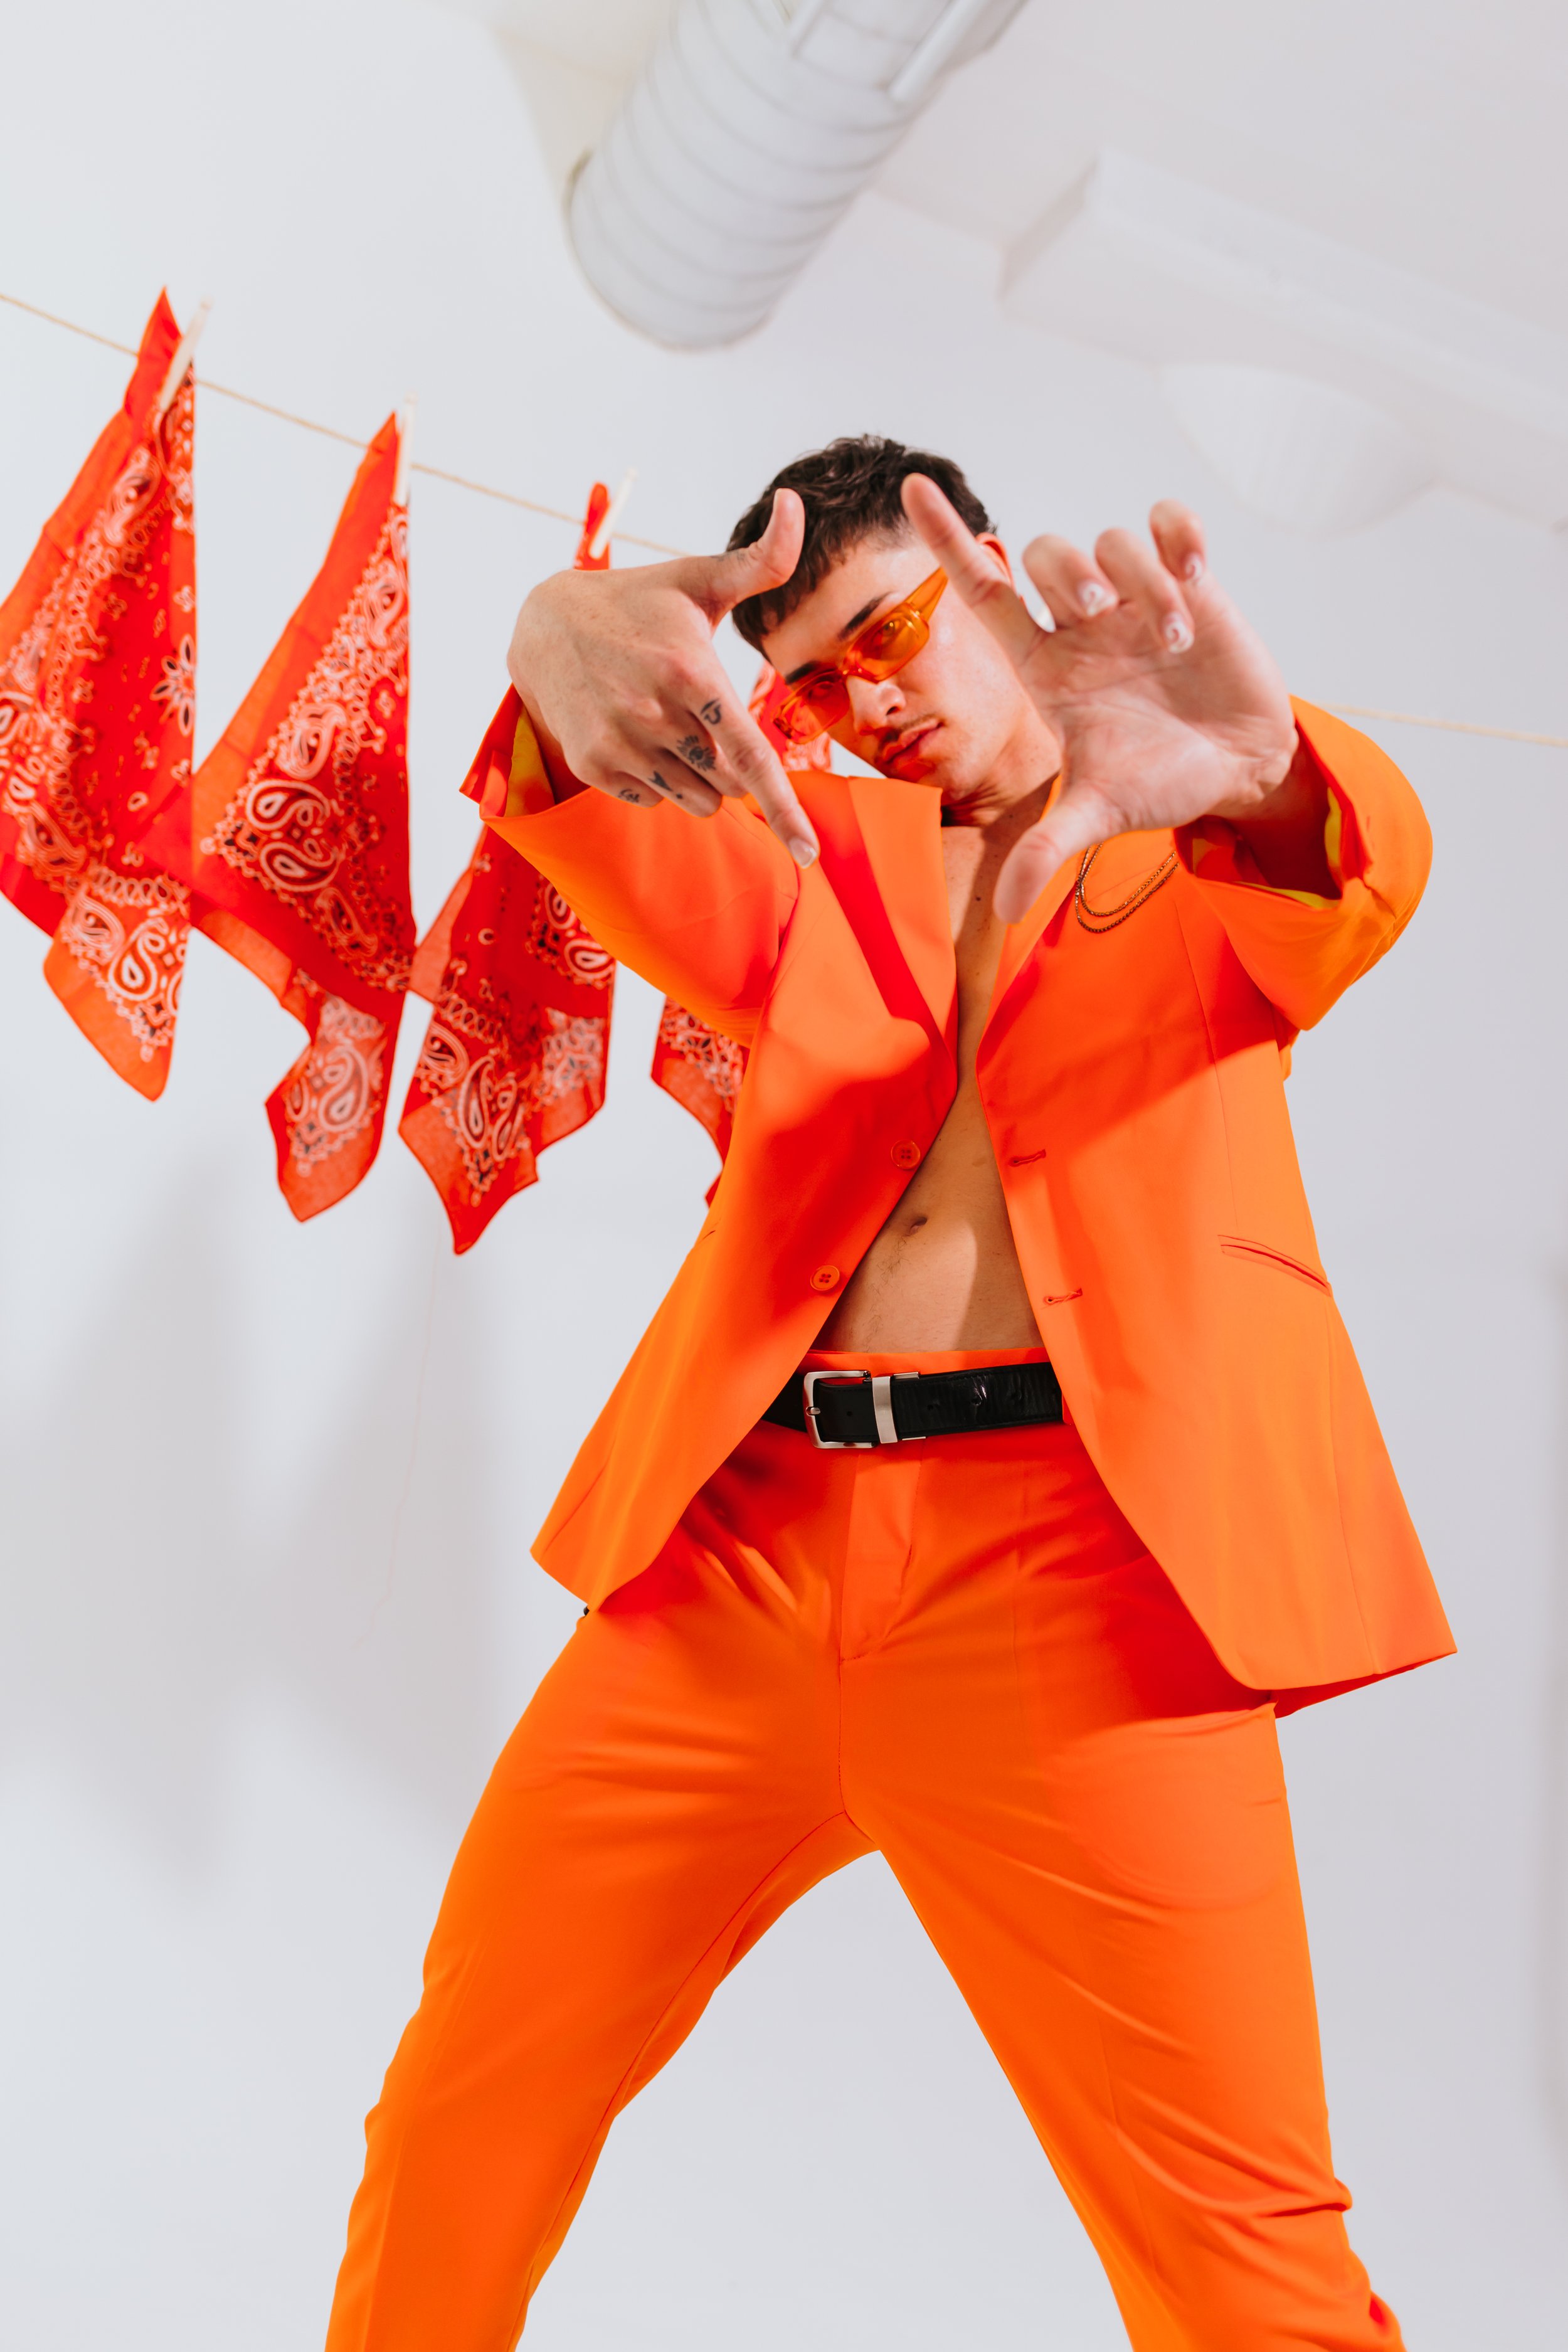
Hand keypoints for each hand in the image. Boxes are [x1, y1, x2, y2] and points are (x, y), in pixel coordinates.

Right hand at [506, 489, 819, 866]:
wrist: (543, 625)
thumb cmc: (639, 602)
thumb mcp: (698, 578)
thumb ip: (762, 559)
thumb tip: (799, 504)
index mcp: (690, 674)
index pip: (750, 758)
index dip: (783, 809)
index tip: (808, 853)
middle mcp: (655, 716)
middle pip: (729, 783)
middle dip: (734, 766)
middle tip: (705, 718)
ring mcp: (621, 746)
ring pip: (696, 799)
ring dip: (700, 775)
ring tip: (669, 722)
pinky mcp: (595, 767)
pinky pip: (656, 800)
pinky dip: (662, 779)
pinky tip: (639, 732)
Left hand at [902, 477, 1298, 924]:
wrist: (1239, 769)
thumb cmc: (1160, 783)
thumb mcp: (1100, 813)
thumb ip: (1048, 847)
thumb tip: (1006, 908)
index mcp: (1045, 666)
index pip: (983, 589)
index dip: (946, 540)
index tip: (913, 487)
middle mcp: (1082, 625)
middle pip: (1045, 552)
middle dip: (1067, 574)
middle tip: (1098, 617)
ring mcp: (1134, 598)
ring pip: (1110, 540)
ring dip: (1139, 582)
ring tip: (1173, 641)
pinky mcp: (1191, 581)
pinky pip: (1166, 521)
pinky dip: (1177, 534)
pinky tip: (1194, 571)